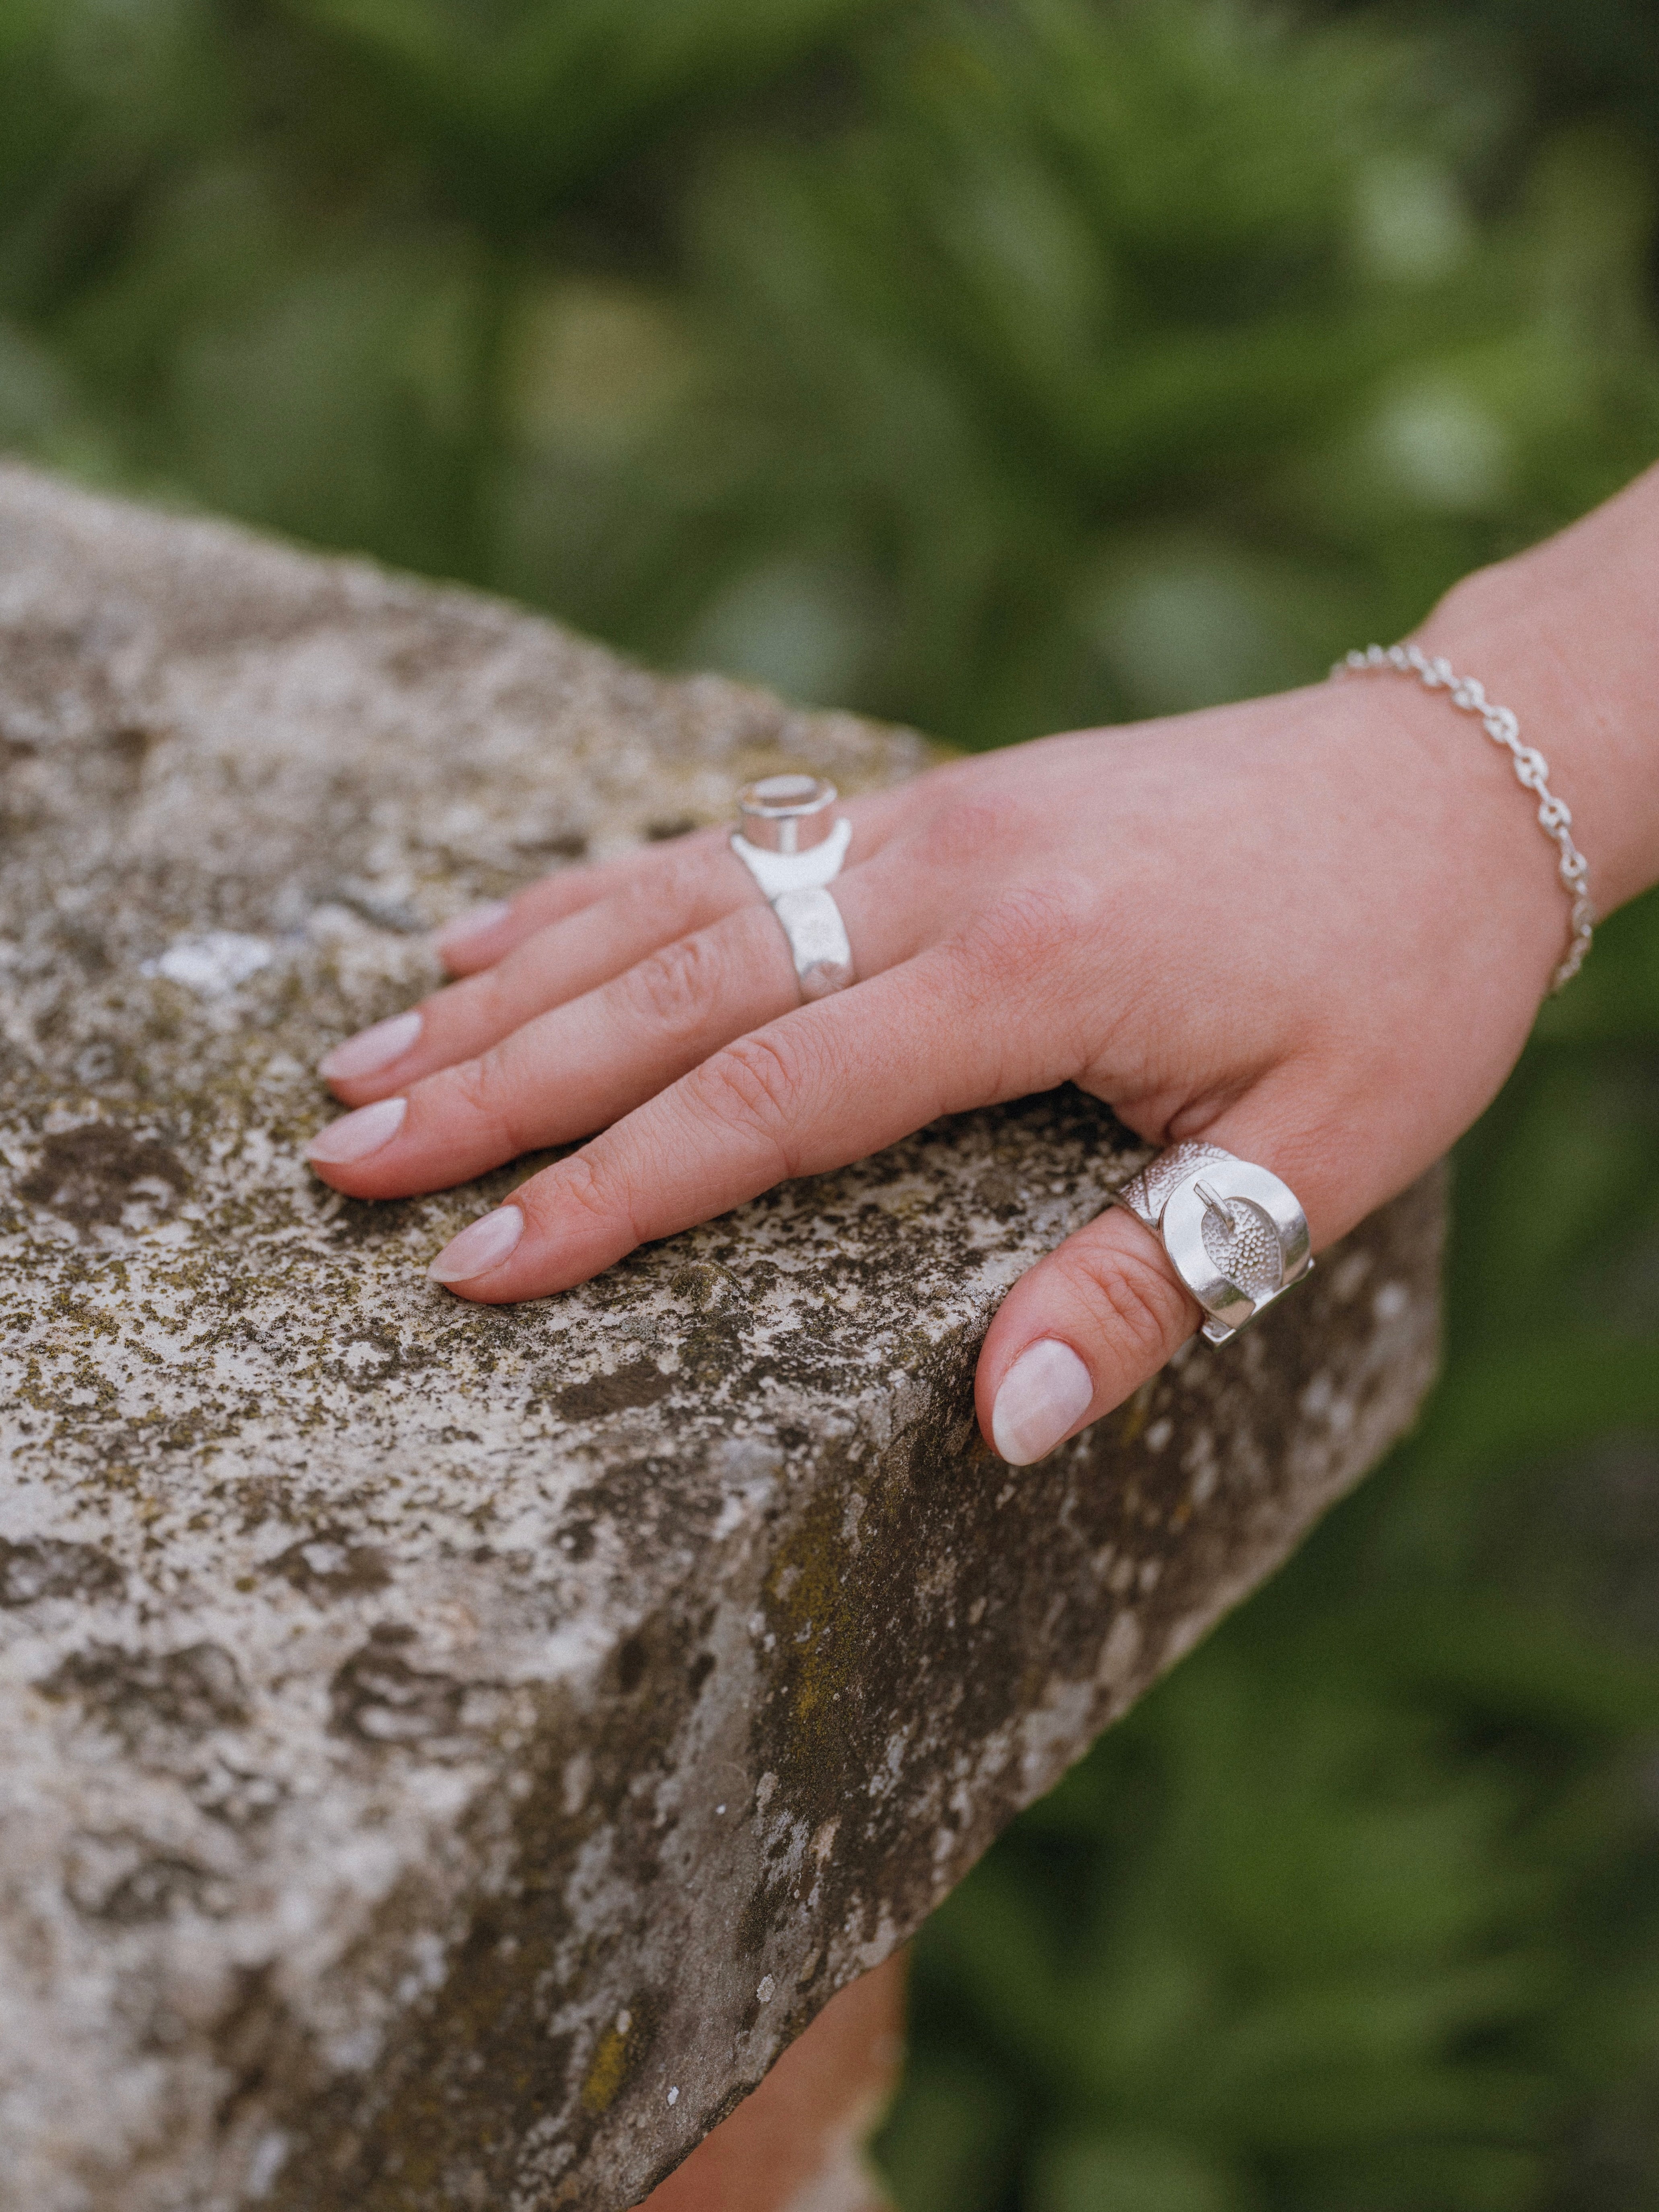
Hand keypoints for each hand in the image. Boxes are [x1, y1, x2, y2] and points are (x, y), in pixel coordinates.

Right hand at [304, 642, 1571, 1466]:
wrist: (1452, 782)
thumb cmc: (1401, 981)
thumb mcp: (1323, 1155)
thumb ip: (1151, 1286)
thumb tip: (1006, 1426)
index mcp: (1034, 977)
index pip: (772, 1100)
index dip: (616, 1190)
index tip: (479, 1262)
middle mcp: (951, 879)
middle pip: (676, 991)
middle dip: (498, 1082)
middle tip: (340, 1152)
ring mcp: (931, 822)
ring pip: (676, 906)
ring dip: (512, 980)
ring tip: (369, 1048)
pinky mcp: (935, 803)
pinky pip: (734, 848)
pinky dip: (602, 891)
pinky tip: (501, 929)